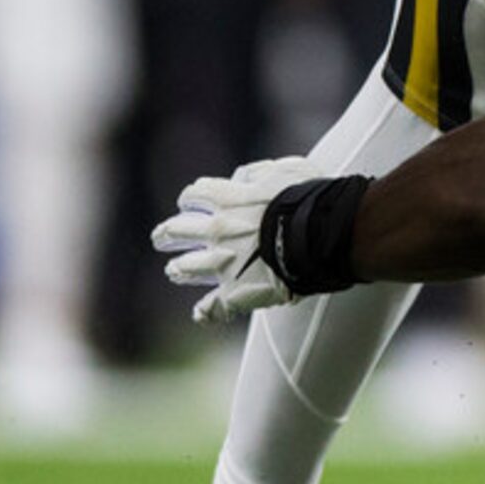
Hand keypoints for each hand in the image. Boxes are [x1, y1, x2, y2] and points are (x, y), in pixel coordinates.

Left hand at [153, 156, 317, 322]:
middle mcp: (217, 231)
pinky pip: (213, 306)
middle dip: (167, 233)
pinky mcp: (236, 292)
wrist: (321, 234)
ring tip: (174, 270)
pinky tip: (201, 313)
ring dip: (178, 268)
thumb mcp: (286, 170)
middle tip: (163, 236)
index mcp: (228, 200)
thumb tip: (243, 178)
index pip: (195, 195)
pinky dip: (206, 311)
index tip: (188, 202)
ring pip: (186, 267)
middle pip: (178, 230)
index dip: (190, 198)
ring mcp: (224, 263)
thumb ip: (259, 173)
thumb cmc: (310, 199)